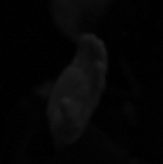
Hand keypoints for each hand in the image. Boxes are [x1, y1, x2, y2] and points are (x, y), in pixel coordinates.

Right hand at [46, 33, 106, 147]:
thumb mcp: (67, 125)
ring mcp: (84, 76)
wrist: (64, 122)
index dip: (98, 75)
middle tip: (98, 44)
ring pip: (90, 60)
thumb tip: (64, 102)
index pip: (98, 84)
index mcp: (91, 97)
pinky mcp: (76, 72)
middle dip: (98, 56)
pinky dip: (82, 48)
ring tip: (90, 36)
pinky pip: (81, 58)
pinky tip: (82, 37)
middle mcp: (90, 84)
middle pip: (97, 68)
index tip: (98, 65)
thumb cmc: (67, 127)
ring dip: (92, 48)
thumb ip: (68, 114)